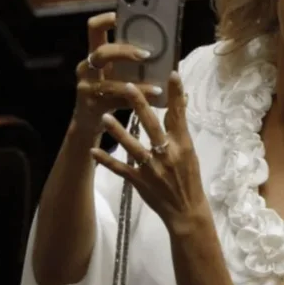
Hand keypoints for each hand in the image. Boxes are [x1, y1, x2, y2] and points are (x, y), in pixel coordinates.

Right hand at [73, 12, 163, 132]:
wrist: (90, 123)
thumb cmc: (109, 94)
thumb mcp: (117, 74)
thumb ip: (131, 63)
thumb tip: (165, 52)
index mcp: (94, 55)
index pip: (94, 28)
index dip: (106, 19)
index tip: (122, 15)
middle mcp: (86, 68)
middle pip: (102, 52)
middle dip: (125, 51)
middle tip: (147, 54)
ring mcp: (87, 87)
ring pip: (111, 83)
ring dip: (137, 85)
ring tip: (157, 88)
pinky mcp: (92, 105)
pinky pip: (117, 102)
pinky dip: (137, 101)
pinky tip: (153, 101)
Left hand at [91, 72, 210, 231]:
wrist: (186, 211)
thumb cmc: (189, 178)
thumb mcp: (190, 153)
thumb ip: (180, 131)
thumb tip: (178, 105)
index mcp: (182, 145)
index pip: (179, 115)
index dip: (176, 95)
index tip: (172, 73)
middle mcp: (167, 154)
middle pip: (152, 126)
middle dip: (140, 105)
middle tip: (128, 86)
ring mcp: (152, 169)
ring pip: (132, 147)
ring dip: (118, 132)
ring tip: (105, 118)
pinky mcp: (140, 182)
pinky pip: (120, 169)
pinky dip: (106, 161)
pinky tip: (93, 151)